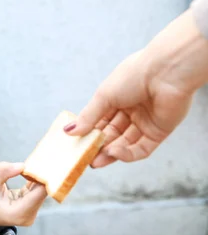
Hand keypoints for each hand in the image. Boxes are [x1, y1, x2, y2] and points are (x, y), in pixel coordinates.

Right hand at [0, 162, 46, 226]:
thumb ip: (3, 172)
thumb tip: (22, 165)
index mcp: (20, 213)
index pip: (40, 193)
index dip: (43, 177)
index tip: (41, 162)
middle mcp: (29, 215)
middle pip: (43, 191)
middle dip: (42, 174)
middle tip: (40, 158)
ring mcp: (31, 211)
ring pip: (42, 189)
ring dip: (38, 175)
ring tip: (36, 161)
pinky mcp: (31, 206)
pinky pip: (37, 189)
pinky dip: (34, 179)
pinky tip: (31, 169)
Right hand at [65, 50, 194, 167]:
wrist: (166, 72)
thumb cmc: (133, 76)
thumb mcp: (103, 96)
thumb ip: (88, 117)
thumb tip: (68, 131)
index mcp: (117, 98)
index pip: (100, 121)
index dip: (89, 133)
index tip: (77, 145)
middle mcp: (131, 111)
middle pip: (112, 134)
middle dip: (98, 147)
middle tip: (86, 159)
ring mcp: (146, 122)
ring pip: (125, 143)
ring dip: (111, 153)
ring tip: (96, 161)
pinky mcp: (160, 132)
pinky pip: (142, 148)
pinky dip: (128, 154)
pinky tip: (115, 153)